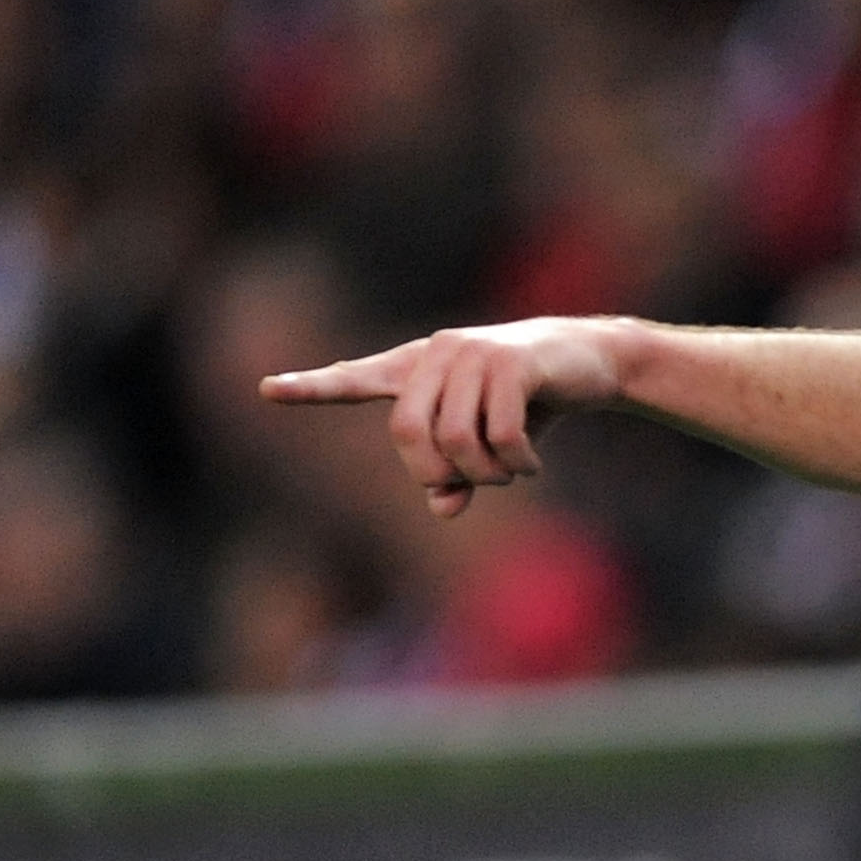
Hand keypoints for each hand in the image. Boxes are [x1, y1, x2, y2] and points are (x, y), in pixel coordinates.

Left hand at [260, 317, 627, 516]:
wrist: (593, 360)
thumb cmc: (530, 402)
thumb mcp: (488, 444)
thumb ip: (455, 476)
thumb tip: (440, 508)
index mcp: (419, 368)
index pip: (356, 379)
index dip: (312, 387)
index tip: (267, 390)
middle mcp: (437, 353)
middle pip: (408, 433)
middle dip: (439, 474)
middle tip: (473, 486)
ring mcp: (473, 353)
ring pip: (455, 438)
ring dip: (485, 474)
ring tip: (509, 474)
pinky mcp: (510, 362)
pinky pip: (498, 433)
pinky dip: (516, 463)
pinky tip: (532, 464)